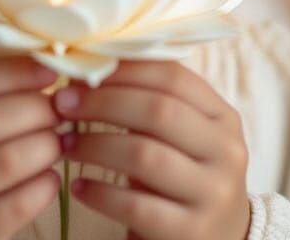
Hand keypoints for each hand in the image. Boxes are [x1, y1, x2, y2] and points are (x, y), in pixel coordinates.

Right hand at [0, 54, 64, 239]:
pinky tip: (51, 177)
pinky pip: (17, 204)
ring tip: (60, 141)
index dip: (11, 71)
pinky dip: (44, 186)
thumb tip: (38, 62)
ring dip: (46, 145)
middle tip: (60, 110)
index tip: (47, 69)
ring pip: (7, 160)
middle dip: (36, 109)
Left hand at [51, 59, 251, 239]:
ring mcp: (213, 194)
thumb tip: (87, 66)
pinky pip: (137, 206)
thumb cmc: (185, 172)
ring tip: (65, 144)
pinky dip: (101, 194)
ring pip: (145, 156)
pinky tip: (79, 186)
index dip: (124, 70)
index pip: (173, 77)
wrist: (220, 238)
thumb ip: (149, 100)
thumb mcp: (181, 133)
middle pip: (158, 111)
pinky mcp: (192, 233)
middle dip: (103, 103)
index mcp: (223, 116)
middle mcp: (226, 151)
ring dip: (95, 145)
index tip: (82, 70)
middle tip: (63, 104)